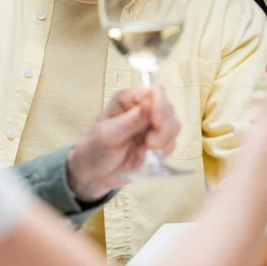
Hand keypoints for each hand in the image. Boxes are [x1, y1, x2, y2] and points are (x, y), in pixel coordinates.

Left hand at [66, 85, 179, 201]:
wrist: (93, 174)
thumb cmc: (94, 149)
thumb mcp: (108, 135)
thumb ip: (130, 121)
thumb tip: (149, 103)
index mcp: (128, 100)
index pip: (155, 91)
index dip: (160, 104)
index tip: (156, 123)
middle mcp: (142, 109)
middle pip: (168, 108)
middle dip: (164, 128)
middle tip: (150, 145)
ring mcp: (151, 126)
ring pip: (173, 125)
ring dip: (165, 140)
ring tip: (147, 152)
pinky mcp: (156, 142)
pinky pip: (171, 142)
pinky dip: (164, 151)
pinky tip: (148, 157)